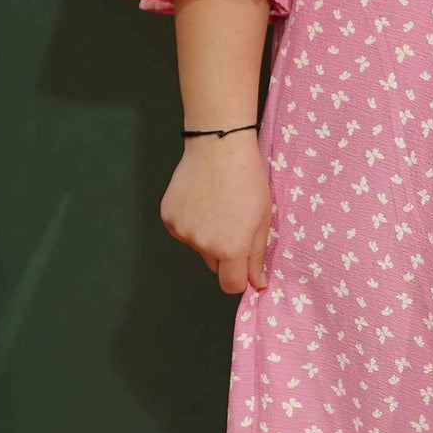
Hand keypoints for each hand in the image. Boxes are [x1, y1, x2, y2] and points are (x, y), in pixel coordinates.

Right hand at [160, 133, 272, 292]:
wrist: (219, 148)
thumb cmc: (248, 180)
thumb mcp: (263, 219)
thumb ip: (257, 255)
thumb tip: (257, 284)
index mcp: (230, 249)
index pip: (230, 285)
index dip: (239, 278)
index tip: (244, 265)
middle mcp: (203, 246)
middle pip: (214, 265)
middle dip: (225, 253)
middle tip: (234, 222)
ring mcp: (182, 232)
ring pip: (198, 246)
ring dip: (207, 236)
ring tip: (217, 205)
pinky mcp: (168, 217)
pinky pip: (182, 230)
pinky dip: (191, 222)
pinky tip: (200, 200)